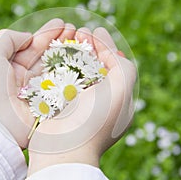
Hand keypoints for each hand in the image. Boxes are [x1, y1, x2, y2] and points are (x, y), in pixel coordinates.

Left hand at [0, 18, 71, 147]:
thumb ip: (8, 38)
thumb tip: (29, 37)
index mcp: (9, 66)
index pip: (32, 46)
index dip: (46, 34)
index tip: (61, 24)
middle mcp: (24, 78)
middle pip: (46, 56)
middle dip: (60, 42)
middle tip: (75, 30)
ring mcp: (37, 92)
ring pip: (56, 70)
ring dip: (68, 56)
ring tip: (81, 41)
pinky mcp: (47, 105)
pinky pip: (62, 87)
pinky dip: (72, 75)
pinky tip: (82, 63)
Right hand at [27, 27, 136, 174]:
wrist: (62, 150)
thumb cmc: (93, 121)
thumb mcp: (120, 91)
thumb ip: (125, 68)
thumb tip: (113, 51)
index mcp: (117, 101)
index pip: (115, 67)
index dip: (107, 47)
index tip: (96, 32)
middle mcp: (99, 102)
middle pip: (95, 67)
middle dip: (89, 47)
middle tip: (80, 31)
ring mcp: (78, 104)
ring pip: (77, 71)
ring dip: (73, 52)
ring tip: (67, 37)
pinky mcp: (59, 105)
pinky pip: (61, 79)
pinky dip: (59, 64)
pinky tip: (55, 52)